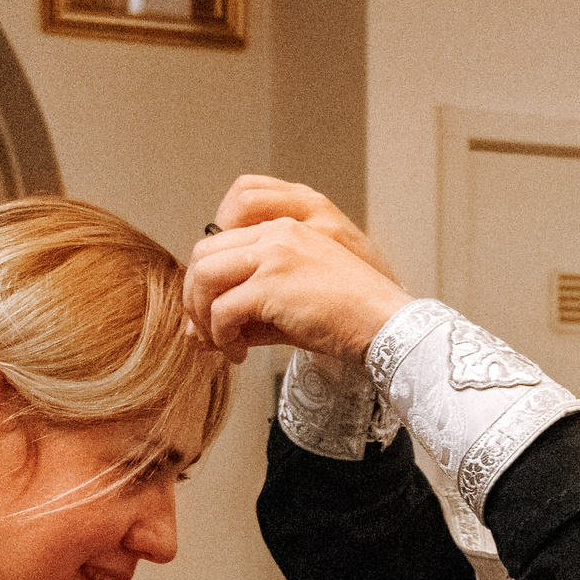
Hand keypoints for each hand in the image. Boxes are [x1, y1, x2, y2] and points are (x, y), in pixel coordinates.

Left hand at [185, 177, 412, 362]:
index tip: (213, 305)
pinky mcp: (273, 285)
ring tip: (220, 342)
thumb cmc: (348, 315)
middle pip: (203, 253)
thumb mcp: (293, 298)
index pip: (219, 236)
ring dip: (202, 315)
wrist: (385, 325)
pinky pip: (223, 310)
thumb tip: (194, 334)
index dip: (205, 274)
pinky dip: (222, 337)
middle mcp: (277, 233)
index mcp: (285, 226)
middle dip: (194, 296)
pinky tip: (239, 353)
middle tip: (206, 330)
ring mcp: (274, 255)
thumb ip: (245, 308)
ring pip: (205, 276)